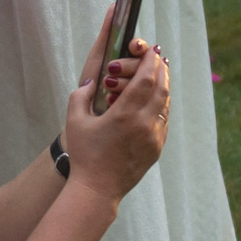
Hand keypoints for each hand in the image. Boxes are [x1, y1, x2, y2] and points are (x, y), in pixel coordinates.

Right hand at [60, 38, 169, 198]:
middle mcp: (144, 124)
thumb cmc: (84, 154)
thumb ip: (81, 95)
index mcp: (124, 114)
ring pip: (165, 104)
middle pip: (161, 88)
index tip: (151, 51)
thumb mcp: (75, 121)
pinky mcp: (157, 148)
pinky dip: (161, 105)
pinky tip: (155, 100)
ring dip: (163, 86)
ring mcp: (154, 137)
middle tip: (158, 57)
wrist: (97, 189)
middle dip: (161, 69)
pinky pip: (163, 120)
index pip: (146, 79)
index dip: (150, 62)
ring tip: (159, 75)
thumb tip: (92, 82)